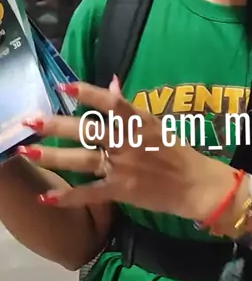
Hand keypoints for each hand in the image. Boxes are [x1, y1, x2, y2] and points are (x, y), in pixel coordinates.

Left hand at [17, 81, 234, 219]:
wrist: (194, 184)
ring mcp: (123, 166)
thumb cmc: (176, 150)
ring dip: (54, 156)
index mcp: (138, 121)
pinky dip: (69, 197)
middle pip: (88, 131)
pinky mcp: (121, 190)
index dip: (88, 93)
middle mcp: (128, 141)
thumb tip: (111, 82)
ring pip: (83, 159)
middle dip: (57, 126)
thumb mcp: (155, 122)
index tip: (65, 86)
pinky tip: (47, 198)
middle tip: (31, 120)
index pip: (111, 103)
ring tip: (29, 152)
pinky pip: (90, 193)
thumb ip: (129, 106)